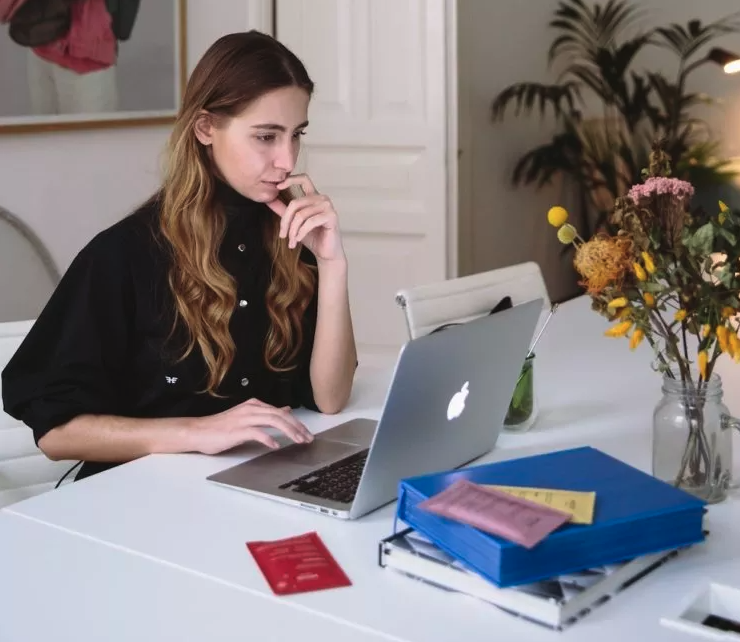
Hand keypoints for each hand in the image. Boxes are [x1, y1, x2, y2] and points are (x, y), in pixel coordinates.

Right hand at [192, 398, 313, 454]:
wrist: (198, 431)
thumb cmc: (221, 427)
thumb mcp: (247, 417)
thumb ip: (266, 414)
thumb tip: (285, 410)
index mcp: (254, 405)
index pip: (281, 412)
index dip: (296, 423)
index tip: (307, 433)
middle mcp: (251, 409)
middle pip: (280, 416)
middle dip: (297, 427)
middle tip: (308, 438)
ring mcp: (244, 419)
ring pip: (273, 421)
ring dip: (289, 431)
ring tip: (298, 441)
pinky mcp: (236, 430)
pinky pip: (256, 433)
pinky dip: (268, 438)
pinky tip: (276, 446)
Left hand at [266, 174, 345, 262]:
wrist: (326, 253)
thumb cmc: (313, 237)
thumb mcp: (294, 223)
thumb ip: (283, 211)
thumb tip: (269, 200)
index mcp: (313, 196)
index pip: (303, 179)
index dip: (290, 179)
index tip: (277, 186)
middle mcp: (321, 198)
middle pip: (295, 203)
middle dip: (285, 221)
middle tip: (282, 235)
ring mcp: (327, 206)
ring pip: (301, 214)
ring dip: (293, 230)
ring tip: (291, 241)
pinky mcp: (331, 216)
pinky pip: (310, 222)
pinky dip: (301, 232)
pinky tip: (298, 240)